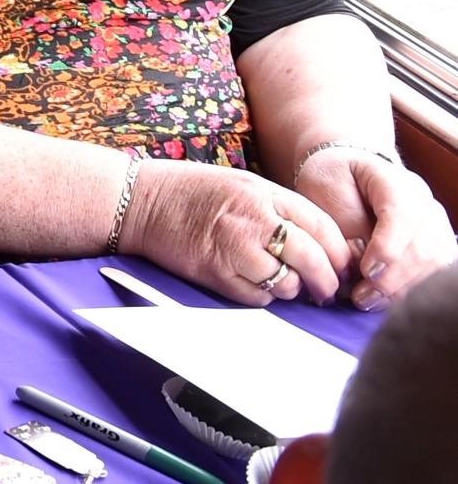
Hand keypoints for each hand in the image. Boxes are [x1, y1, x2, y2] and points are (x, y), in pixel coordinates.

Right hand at [122, 161, 347, 304]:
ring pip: (288, 283)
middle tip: (328, 291)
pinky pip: (257, 297)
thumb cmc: (193, 192)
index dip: (340, 253)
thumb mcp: (244, 186)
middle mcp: (253, 219)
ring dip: (293, 290)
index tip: (343, 267)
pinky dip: (263, 297)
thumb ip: (281, 209)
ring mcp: (233, 247)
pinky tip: (256, 285)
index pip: (324, 228)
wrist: (140, 201)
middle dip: (328, 281)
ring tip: (287, 286)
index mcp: (265, 194)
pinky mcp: (215, 272)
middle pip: (313, 258)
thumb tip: (322, 244)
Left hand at [292, 148, 453, 310]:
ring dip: (402, 288)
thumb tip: (359, 257)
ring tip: (368, 301)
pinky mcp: (437, 245)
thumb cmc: (333, 179)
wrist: (348, 174)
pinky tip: (386, 299)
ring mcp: (436, 225)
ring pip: (434, 263)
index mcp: (396, 182)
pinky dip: (411, 288)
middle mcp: (425, 204)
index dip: (388, 247)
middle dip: (392, 278)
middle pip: (423, 246)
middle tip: (361, 297)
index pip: (403, 216)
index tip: (366, 271)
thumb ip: (344, 222)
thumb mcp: (325, 189)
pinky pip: (435, 272)